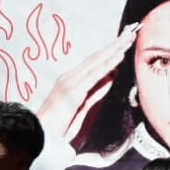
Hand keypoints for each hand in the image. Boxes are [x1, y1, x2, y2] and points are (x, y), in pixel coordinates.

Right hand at [37, 22, 138, 143]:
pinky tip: (119, 56)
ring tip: (129, 38)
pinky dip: (108, 64)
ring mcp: (70, 83)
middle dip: (115, 45)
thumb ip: (96, 92)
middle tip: (131, 32)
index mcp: (70, 81)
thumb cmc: (56, 126)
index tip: (124, 41)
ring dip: (115, 49)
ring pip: (97, 62)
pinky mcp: (73, 91)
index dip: (109, 50)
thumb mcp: (82, 107)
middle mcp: (68, 78)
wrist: (38, 137)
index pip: (93, 62)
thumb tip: (111, 77)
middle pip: (96, 57)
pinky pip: (94, 75)